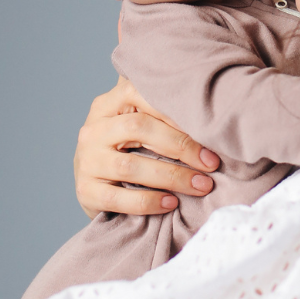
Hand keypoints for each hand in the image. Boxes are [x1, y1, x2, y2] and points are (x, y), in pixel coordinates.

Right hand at [74, 76, 219, 218]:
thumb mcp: (137, 124)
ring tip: (200, 185)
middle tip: (211, 163)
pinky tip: (171, 203)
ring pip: (130, 166)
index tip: (209, 129)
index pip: (141, 95)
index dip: (176, 111)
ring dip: (172, 176)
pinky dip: (148, 202)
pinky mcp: (85, 191)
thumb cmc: (128, 150)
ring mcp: (87, 161)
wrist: (93, 187)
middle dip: (181, 145)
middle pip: (138, 128)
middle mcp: (93, 129)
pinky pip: (118, 198)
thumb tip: (214, 107)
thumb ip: (160, 110)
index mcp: (108, 105)